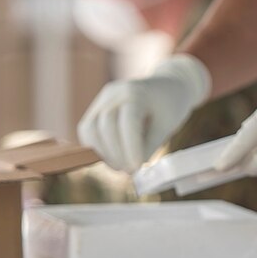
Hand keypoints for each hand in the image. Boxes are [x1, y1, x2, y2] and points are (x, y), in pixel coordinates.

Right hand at [77, 54, 211, 171]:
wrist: (165, 86)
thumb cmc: (169, 108)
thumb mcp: (166, 126)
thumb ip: (149, 146)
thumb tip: (132, 167)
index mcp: (137, 92)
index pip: (128, 121)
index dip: (130, 147)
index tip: (136, 168)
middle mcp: (115, 92)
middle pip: (105, 124)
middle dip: (116, 153)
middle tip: (129, 170)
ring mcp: (102, 98)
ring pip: (89, 128)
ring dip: (102, 152)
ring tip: (120, 166)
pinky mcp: (96, 107)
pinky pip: (87, 129)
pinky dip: (96, 146)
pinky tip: (112, 156)